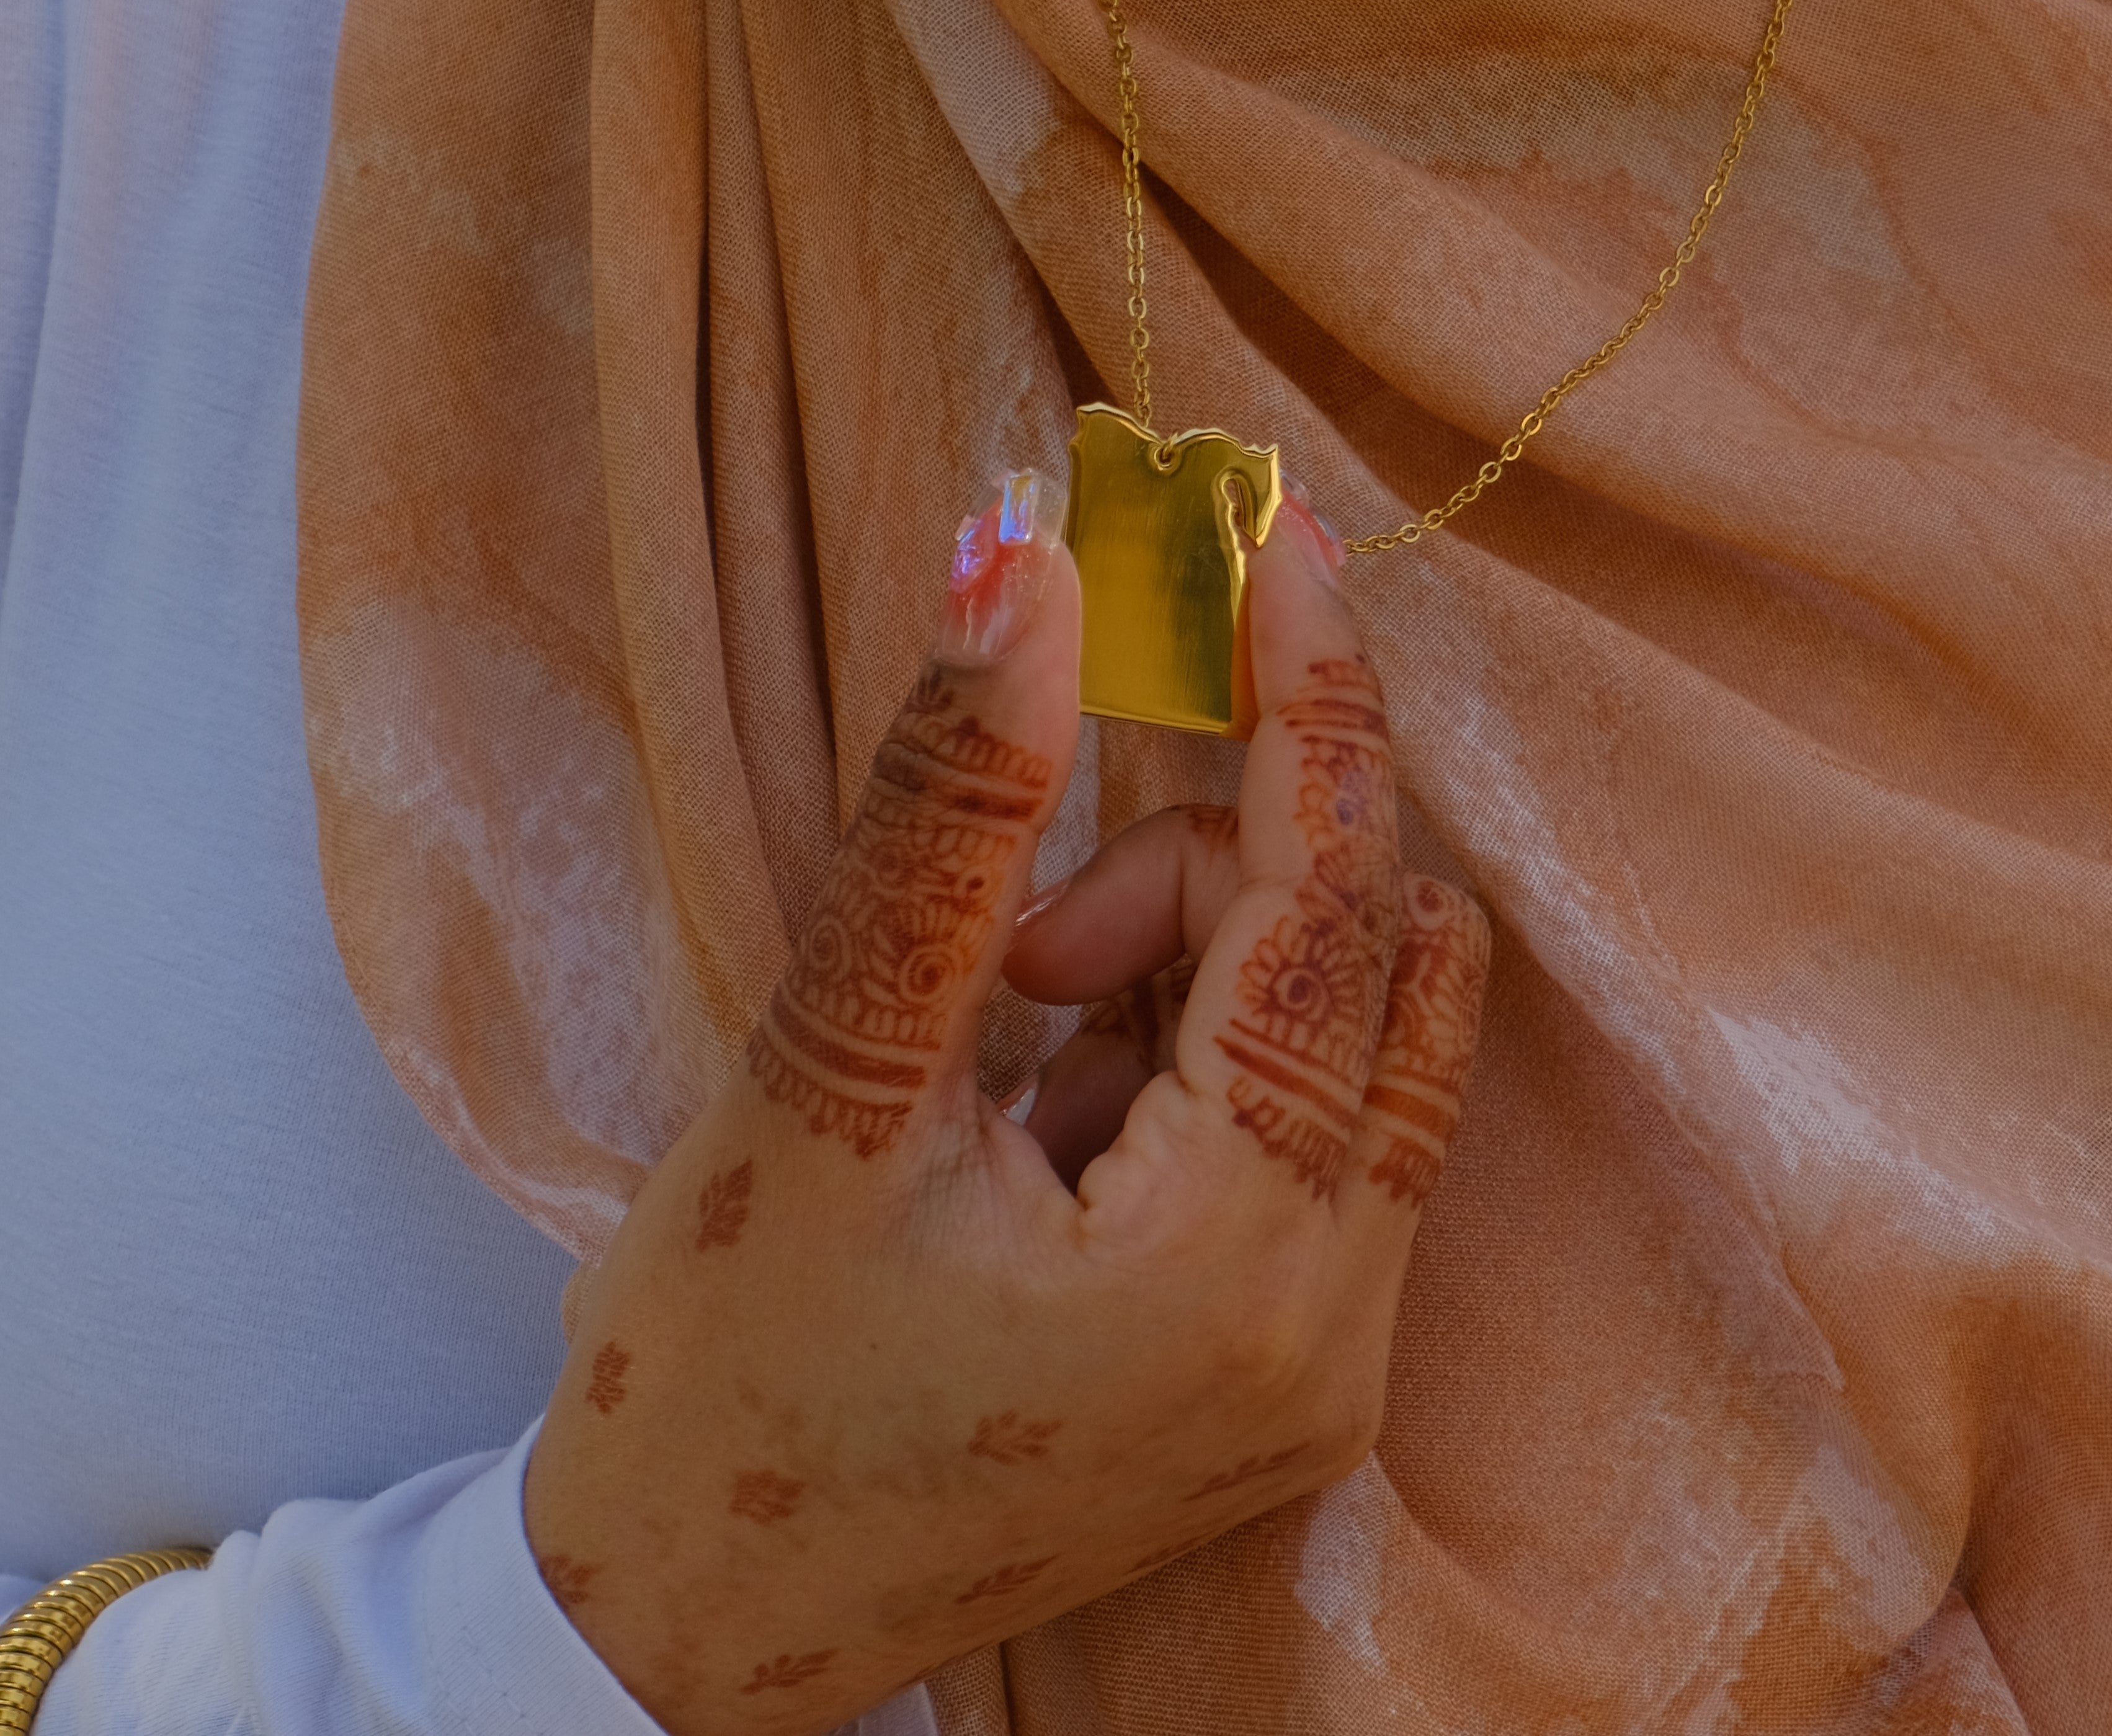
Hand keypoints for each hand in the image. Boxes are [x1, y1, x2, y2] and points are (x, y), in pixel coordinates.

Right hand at [524, 471, 1491, 1734]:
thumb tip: (1020, 569)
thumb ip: (946, 814)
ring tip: (1016, 1040)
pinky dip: (1205, 1058)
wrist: (681, 1627)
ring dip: (1202, 969)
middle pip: (1368, 962)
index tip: (1285, 547)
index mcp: (1233, 1268)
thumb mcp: (827, 1073)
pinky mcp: (1287, 1378)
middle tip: (1028, 938)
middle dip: (1207, 876)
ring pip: (1355, 1040)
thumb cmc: (719, 1376)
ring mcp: (1324, 1368)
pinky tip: (1048, 1119)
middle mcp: (1332, 1330)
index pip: (1332, 907)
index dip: (1312, 702)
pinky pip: (1317, 1132)